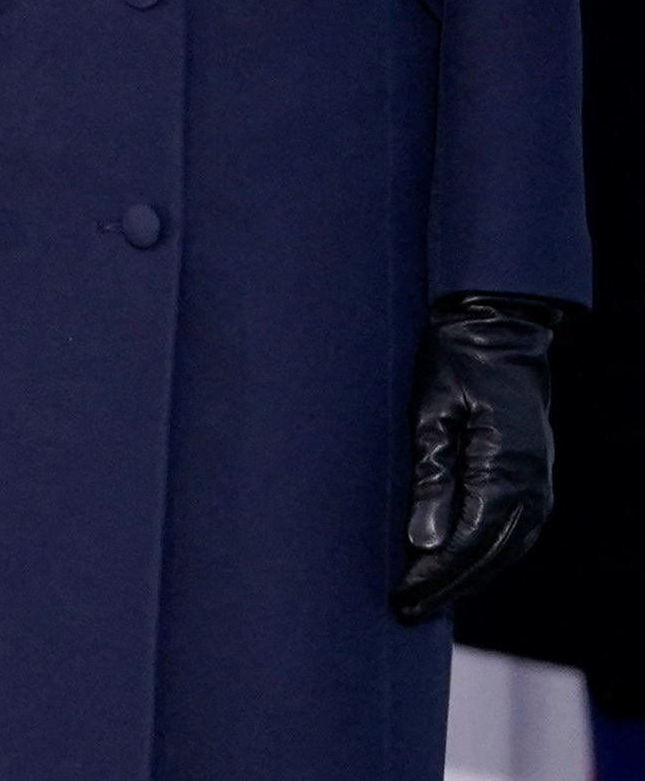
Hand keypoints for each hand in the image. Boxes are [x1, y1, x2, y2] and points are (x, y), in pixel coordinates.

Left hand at [398, 292, 567, 618]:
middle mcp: (531, 486)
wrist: (498, 333)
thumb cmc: (454, 365)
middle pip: (490, 555)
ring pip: (507, 551)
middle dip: (448, 586)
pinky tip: (458, 567)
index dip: (436, 575)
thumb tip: (424, 543)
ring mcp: (539, 486)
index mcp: (504, 468)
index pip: (469, 541)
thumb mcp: (429, 414)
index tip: (402, 597)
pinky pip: (514, 534)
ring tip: (426, 598)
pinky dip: (487, 557)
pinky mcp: (535, 482)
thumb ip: (430, 478)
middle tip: (405, 609)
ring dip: (468, 577)